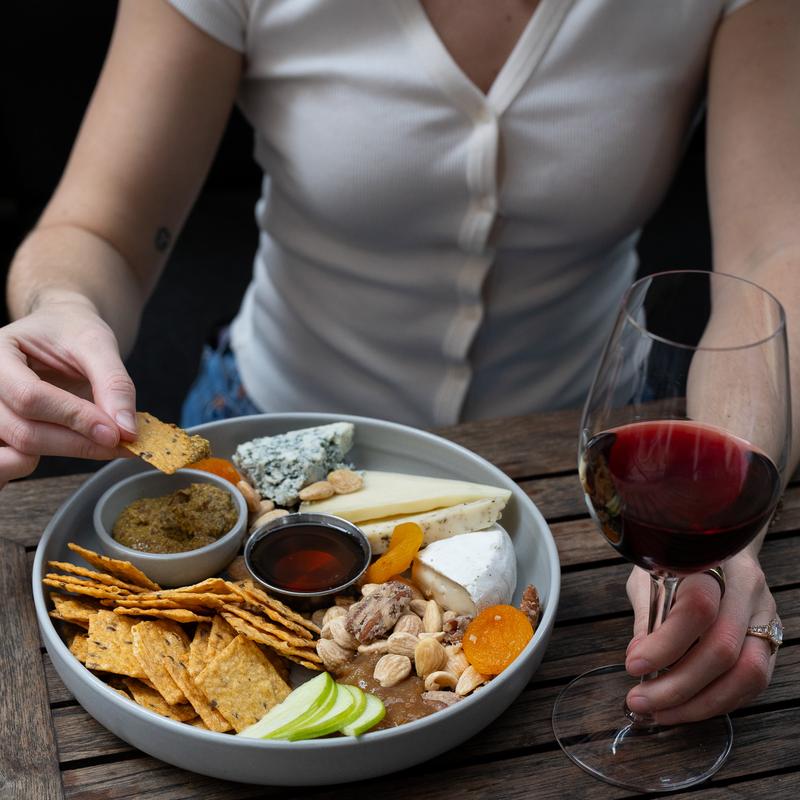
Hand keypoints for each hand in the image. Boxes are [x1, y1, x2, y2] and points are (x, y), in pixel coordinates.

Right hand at [0, 297, 136, 486]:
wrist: (61, 327)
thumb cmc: (73, 328)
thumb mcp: (98, 344)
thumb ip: (113, 384)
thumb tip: (126, 431)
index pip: (29, 396)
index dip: (75, 418)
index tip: (115, 432)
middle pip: (23, 430)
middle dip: (77, 442)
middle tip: (121, 443)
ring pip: (25, 448)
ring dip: (74, 450)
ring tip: (112, 443)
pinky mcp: (6, 428)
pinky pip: (23, 456)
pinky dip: (62, 453)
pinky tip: (90, 444)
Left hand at [624, 551, 777, 723]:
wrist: (718, 551)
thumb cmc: (677, 563)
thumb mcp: (651, 575)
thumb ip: (647, 615)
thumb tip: (637, 658)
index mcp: (714, 566)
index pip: (697, 609)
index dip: (664, 644)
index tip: (632, 665)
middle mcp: (748, 592)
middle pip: (723, 650)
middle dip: (678, 686)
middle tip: (641, 701)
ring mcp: (765, 618)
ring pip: (748, 674)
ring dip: (700, 704)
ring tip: (662, 712)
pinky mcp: (772, 640)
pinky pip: (754, 684)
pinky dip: (719, 702)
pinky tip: (687, 706)